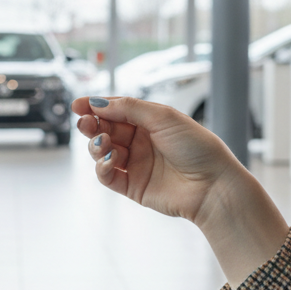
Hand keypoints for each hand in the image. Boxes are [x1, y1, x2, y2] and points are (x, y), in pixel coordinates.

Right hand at [71, 96, 235, 222]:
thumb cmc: (197, 147)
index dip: (96, 106)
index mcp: (150, 122)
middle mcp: (141, 142)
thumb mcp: (163, 116)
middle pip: (106, 129)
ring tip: (104, 143)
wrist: (213, 185)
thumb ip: (128, 108)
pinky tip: (108, 160)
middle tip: (85, 124)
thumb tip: (98, 103)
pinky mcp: (133, 186)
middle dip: (92, 125)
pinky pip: (107, 175)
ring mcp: (136, 164)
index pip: (116, 110)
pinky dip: (101, 167)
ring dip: (97, 145)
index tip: (78, 105)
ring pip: (102, 152)